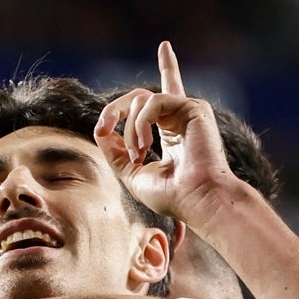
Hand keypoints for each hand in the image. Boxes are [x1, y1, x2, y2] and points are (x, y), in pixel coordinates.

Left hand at [94, 41, 231, 227]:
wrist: (198, 201)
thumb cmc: (173, 196)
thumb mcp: (133, 175)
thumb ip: (116, 153)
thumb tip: (100, 132)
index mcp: (168, 134)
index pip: (153, 103)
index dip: (124, 104)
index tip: (101, 129)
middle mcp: (177, 119)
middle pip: (137, 97)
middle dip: (114, 110)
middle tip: (102, 130)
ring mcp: (186, 112)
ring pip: (141, 100)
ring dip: (131, 130)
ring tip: (138, 155)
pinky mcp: (193, 107)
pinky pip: (154, 102)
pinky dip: (142, 123)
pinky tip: (146, 145)